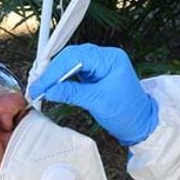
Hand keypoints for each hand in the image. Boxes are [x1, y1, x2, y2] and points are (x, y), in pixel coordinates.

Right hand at [28, 44, 158, 145]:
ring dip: (56, 74)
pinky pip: (75, 71)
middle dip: (53, 71)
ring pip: (71, 63)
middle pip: (72, 56)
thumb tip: (49, 90)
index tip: (41, 84)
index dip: (55, 70)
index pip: (76, 57)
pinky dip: (63, 79)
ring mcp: (100, 65)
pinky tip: (53, 87)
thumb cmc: (127, 113)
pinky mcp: (96, 74)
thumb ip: (72, 93)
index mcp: (111, 59)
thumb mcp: (97, 103)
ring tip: (42, 87)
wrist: (141, 124)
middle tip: (38, 86)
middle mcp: (106, 57)